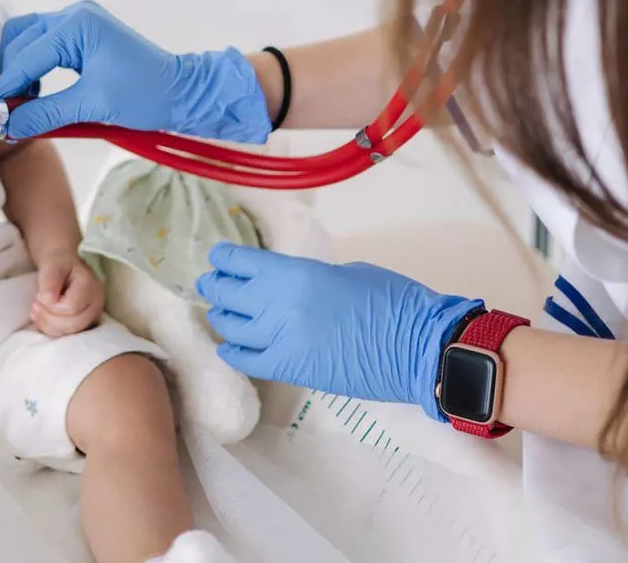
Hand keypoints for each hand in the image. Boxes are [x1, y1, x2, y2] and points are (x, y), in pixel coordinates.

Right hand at [0, 1, 271, 142]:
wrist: (184, 93)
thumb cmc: (145, 95)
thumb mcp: (92, 106)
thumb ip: (45, 113)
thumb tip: (7, 126)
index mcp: (77, 25)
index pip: (26, 55)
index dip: (7, 87)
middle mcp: (74, 15)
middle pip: (19, 39)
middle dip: (11, 74)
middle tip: (8, 109)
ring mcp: (79, 22)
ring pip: (28, 40)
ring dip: (20, 70)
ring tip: (24, 103)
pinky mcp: (84, 35)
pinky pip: (45, 45)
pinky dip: (35, 67)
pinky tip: (39, 92)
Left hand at [30, 249, 104, 336]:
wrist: (64, 265)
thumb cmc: (58, 263)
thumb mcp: (52, 263)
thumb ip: (50, 279)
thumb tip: (48, 300)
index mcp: (91, 286)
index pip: (70, 308)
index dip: (50, 307)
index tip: (39, 296)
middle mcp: (96, 303)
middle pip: (73, 324)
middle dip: (48, 318)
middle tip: (34, 306)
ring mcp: (92, 315)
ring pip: (70, 332)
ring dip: (48, 325)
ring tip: (35, 311)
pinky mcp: (84, 323)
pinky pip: (67, 334)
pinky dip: (51, 329)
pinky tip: (42, 319)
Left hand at [196, 244, 481, 420]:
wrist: (417, 347)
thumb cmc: (391, 298)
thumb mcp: (346, 272)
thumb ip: (308, 277)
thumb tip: (289, 285)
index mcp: (293, 273)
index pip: (239, 262)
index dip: (223, 259)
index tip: (218, 258)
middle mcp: (276, 304)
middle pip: (227, 294)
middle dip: (215, 287)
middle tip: (210, 285)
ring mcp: (279, 340)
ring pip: (230, 327)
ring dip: (222, 318)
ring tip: (220, 313)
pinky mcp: (289, 370)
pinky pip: (245, 360)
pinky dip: (233, 352)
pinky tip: (230, 347)